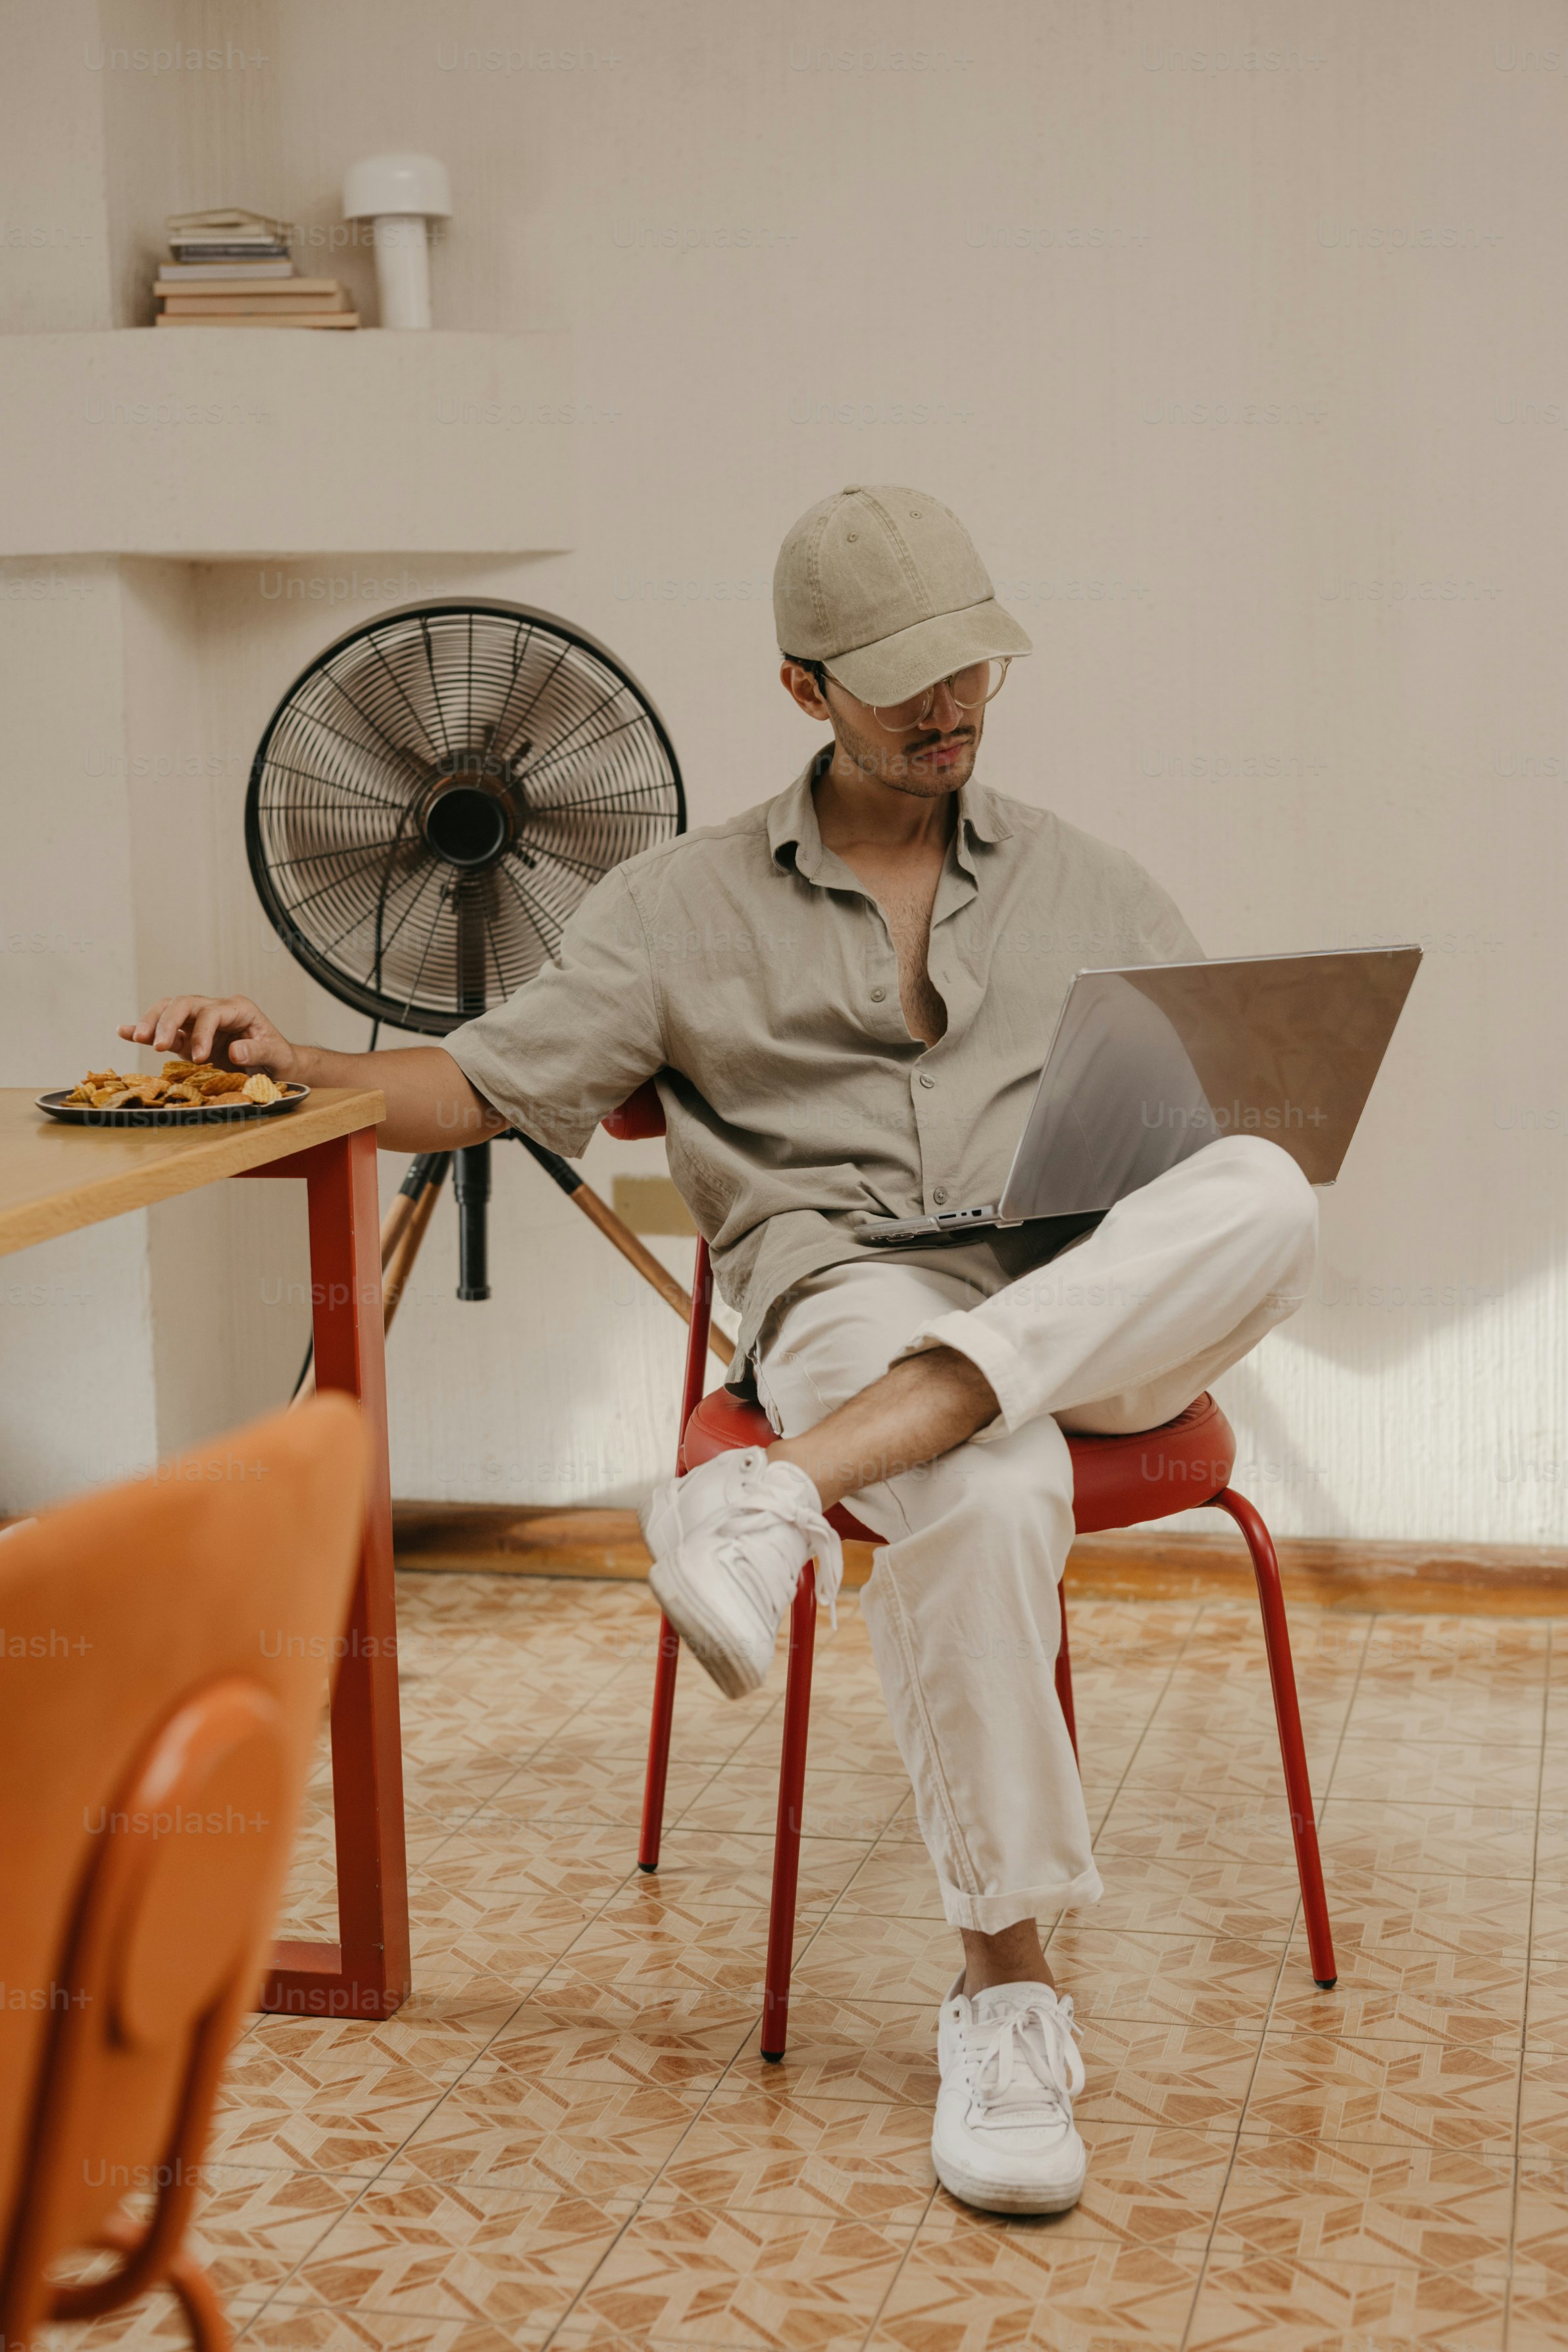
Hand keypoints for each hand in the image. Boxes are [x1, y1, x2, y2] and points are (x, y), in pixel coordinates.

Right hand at [117, 995, 299, 1080]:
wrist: (276, 1065)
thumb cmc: (277, 1057)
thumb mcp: (275, 1054)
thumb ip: (257, 1050)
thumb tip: (235, 1050)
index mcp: (237, 1009)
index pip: (211, 1012)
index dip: (202, 1033)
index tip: (199, 1059)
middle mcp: (216, 1010)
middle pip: (184, 1004)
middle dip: (168, 1021)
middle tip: (159, 1045)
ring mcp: (199, 1023)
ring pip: (169, 1010)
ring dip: (152, 1022)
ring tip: (137, 1037)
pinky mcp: (188, 1038)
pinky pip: (165, 1030)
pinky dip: (145, 1030)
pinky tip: (123, 1030)